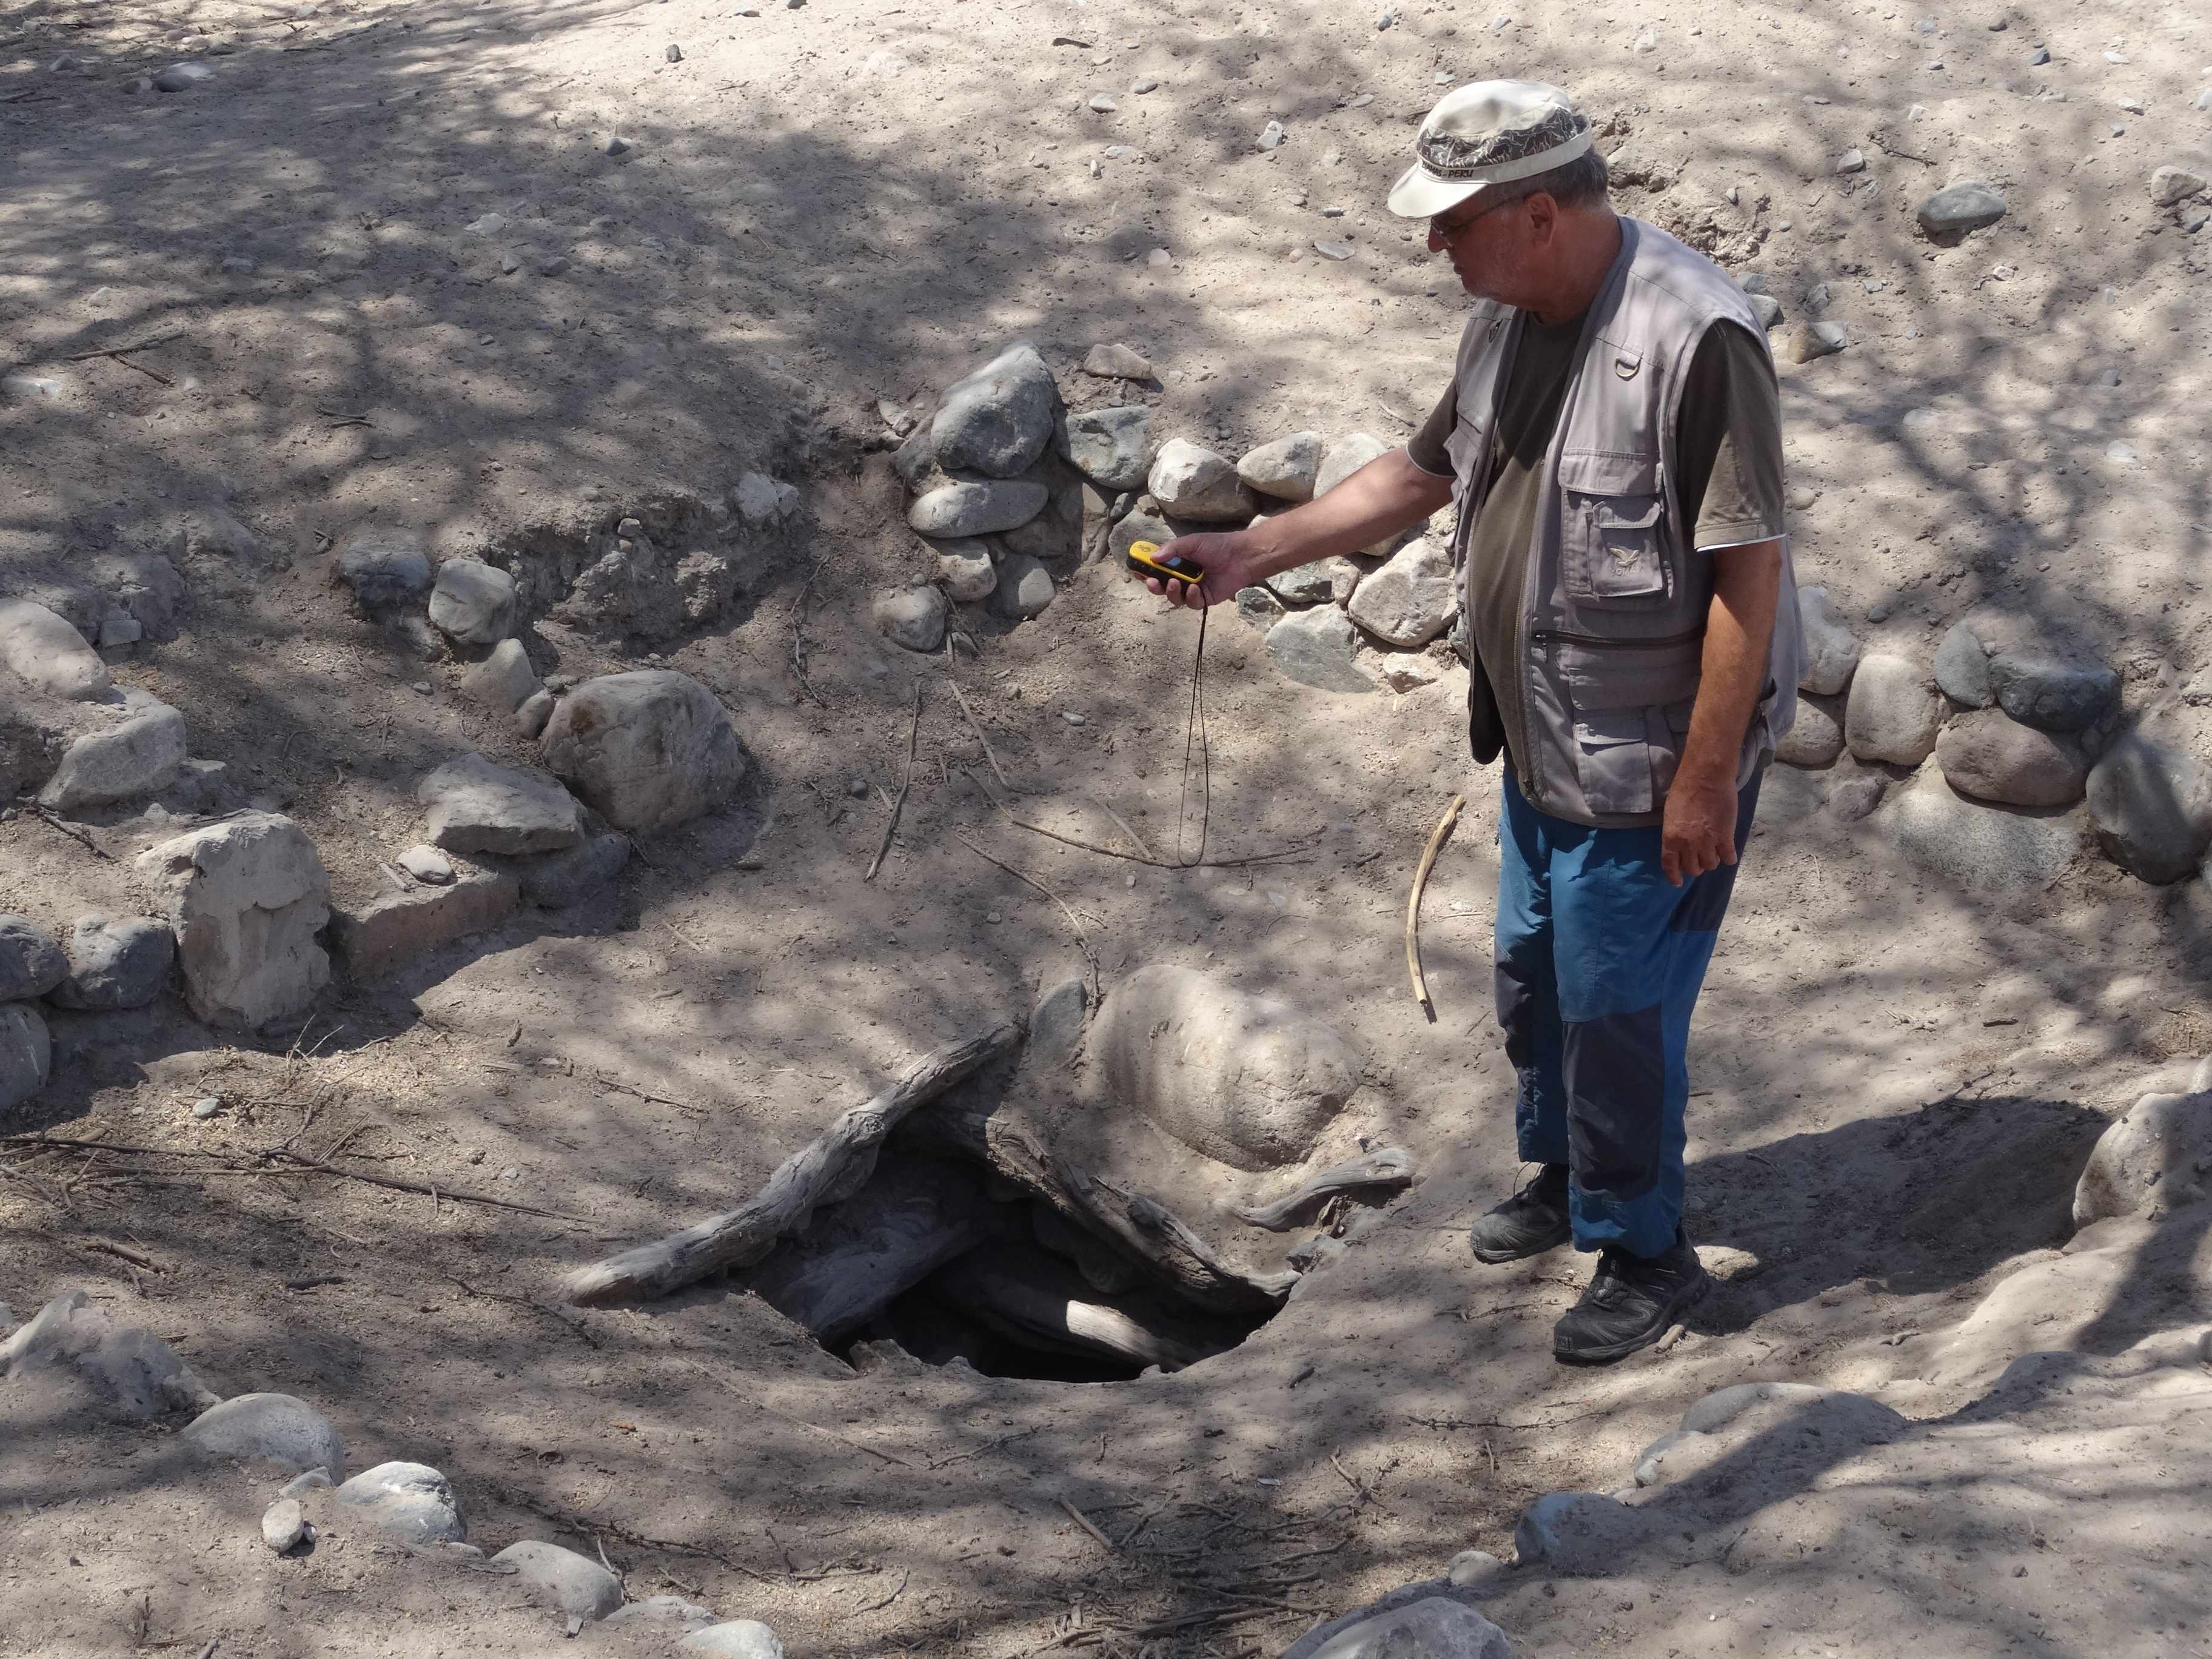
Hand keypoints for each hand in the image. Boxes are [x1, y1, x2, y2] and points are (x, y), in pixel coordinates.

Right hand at [1137, 532, 1262, 609]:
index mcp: (1177, 562)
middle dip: (1154, 586)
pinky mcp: (1204, 599)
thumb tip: (1153, 557)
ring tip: (1176, 583)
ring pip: (1174, 598)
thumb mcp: (1192, 542)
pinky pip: (1191, 603)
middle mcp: (1182, 577)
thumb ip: (1172, 549)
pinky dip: (1191, 597)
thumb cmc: (1217, 546)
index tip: (1136, 571)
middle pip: (1161, 587)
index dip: (1145, 571)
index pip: (1156, 569)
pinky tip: (1196, 589)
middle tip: (1152, 582)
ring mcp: (1192, 589)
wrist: (1241, 556)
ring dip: (1172, 592)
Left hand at [1660, 769, 1738, 887]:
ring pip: (1711, 865)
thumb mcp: (1670, 814)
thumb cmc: (1684, 789)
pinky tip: (1729, 852)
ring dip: (1712, 861)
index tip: (1677, 882)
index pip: (1670, 865)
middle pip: (1693, 869)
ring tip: (1714, 851)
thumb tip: (1680, 844)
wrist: (1706, 776)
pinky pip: (1729, 857)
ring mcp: (1708, 842)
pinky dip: (1729, 857)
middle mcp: (1688, 844)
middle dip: (1696, 866)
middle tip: (1699, 858)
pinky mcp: (1726, 836)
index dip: (1674, 876)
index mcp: (1670, 838)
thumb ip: (1674, 832)